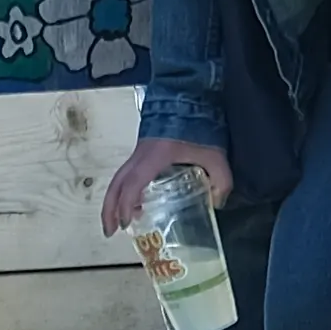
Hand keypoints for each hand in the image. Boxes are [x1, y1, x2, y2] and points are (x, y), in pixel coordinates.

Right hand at [95, 135, 232, 241]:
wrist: (187, 97)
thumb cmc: (199, 126)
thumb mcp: (216, 156)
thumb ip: (220, 181)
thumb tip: (217, 203)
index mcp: (154, 157)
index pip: (133, 183)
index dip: (126, 205)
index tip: (126, 224)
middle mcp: (139, 156)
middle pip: (116, 184)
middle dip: (109, 209)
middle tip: (110, 232)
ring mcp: (138, 152)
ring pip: (117, 179)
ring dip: (113, 202)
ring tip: (117, 224)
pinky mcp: (142, 150)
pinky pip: (126, 174)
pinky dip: (124, 192)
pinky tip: (134, 205)